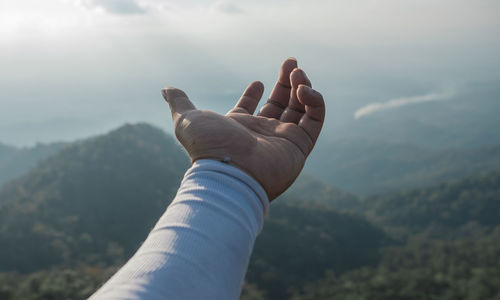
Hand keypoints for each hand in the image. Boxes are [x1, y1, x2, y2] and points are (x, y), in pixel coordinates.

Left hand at [161, 58, 324, 200]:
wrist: (230, 175)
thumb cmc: (208, 149)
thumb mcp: (187, 121)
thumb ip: (180, 103)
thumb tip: (166, 89)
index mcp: (239, 127)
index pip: (251, 107)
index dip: (254, 93)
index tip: (257, 81)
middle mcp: (262, 133)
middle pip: (280, 104)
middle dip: (287, 82)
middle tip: (292, 62)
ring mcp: (283, 140)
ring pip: (301, 109)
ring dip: (302, 87)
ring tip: (298, 71)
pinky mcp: (300, 145)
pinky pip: (316, 119)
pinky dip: (314, 101)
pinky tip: (303, 89)